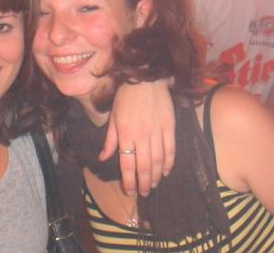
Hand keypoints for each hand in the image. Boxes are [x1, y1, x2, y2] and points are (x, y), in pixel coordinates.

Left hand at [99, 80, 174, 195]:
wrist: (145, 79)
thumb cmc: (125, 97)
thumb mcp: (113, 118)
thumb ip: (110, 140)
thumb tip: (103, 157)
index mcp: (125, 134)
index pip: (127, 164)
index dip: (128, 180)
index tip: (129, 191)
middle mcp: (142, 136)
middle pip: (144, 166)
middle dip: (143, 183)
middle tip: (143, 193)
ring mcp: (157, 132)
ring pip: (158, 161)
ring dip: (155, 176)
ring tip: (153, 185)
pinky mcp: (169, 127)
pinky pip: (171, 149)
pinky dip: (169, 163)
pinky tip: (165, 171)